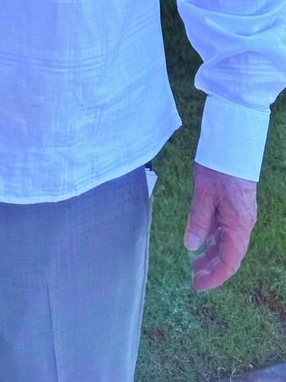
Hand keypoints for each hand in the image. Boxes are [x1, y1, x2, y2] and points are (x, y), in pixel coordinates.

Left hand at [184, 163, 256, 290]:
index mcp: (238, 226)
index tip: (198, 286)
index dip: (215, 278)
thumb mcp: (203, 195)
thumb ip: (198, 221)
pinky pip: (226, 232)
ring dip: (212, 256)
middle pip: (229, 256)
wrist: (233, 147)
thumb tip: (191, 246)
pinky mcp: (236, 209)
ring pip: (227, 244)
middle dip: (212, 270)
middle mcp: (243, 225)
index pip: (229, 262)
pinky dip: (214, 241)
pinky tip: (201, 243)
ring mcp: (241, 218)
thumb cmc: (219, 169)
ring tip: (194, 265)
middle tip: (194, 280)